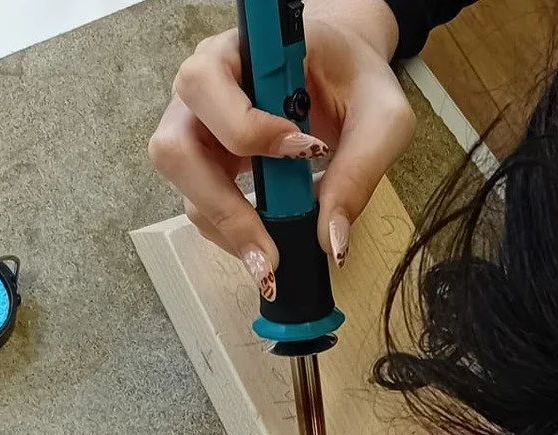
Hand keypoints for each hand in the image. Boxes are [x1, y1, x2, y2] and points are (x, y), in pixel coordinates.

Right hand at [148, 0, 414, 295]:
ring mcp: (199, 127)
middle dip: (222, 205)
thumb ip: (360, 170)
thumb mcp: (382, 117)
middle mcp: (205, 87)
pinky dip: (231, 233)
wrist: (345, 78)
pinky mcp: (207, 163)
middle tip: (267, 252)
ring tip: (268, 261)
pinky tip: (264, 248)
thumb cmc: (358, 82)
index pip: (209, 83)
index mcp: (241, 50)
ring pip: (183, 185)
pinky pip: (202, 205)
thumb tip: (330, 241)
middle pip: (175, 146)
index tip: (302, 152)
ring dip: (224, 227)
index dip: (244, 127)